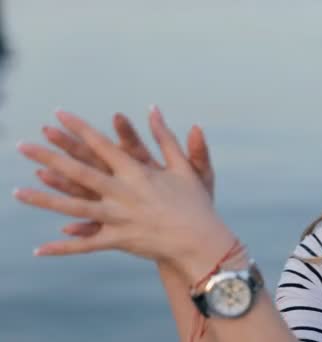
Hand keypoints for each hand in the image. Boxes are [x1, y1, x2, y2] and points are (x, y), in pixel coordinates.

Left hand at [15, 106, 235, 279]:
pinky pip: (87, 245)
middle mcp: (123, 193)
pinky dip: (64, 247)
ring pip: (75, 207)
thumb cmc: (196, 202)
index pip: (102, 145)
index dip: (78, 129)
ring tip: (16, 192)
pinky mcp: (118, 240)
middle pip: (79, 172)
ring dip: (44, 200)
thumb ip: (166, 137)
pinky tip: (40, 248)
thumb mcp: (185, 167)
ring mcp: (118, 218)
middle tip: (22, 145)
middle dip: (49, 157)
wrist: (201, 241)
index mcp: (138, 172)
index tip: (57, 115)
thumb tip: (154, 108)